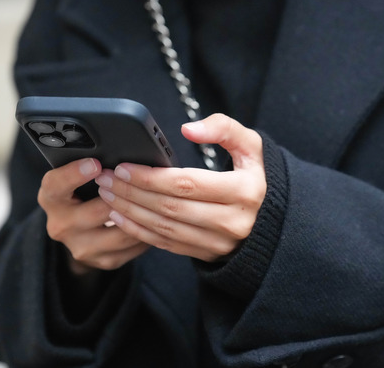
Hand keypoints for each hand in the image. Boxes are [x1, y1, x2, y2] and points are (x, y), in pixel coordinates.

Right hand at [38, 158, 149, 274]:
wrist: (77, 232)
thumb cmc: (80, 194)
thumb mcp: (75, 179)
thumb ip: (91, 169)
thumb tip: (120, 159)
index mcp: (51, 198)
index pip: (56, 185)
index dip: (74, 174)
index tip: (95, 163)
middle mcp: (60, 225)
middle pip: (95, 211)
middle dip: (121, 195)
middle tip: (140, 180)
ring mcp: (81, 247)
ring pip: (120, 233)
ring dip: (139, 215)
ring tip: (154, 199)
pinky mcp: (102, 260)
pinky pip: (131, 247)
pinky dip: (146, 232)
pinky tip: (155, 218)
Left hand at [95, 113, 265, 261]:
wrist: (278, 223)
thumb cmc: (259, 177)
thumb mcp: (253, 147)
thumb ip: (224, 129)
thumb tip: (189, 129)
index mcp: (244, 191)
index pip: (186, 184)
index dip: (150, 177)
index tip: (123, 166)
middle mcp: (232, 221)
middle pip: (170, 207)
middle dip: (132, 192)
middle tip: (105, 178)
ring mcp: (219, 242)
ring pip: (165, 228)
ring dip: (130, 211)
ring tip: (106, 193)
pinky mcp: (207, 254)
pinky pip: (166, 244)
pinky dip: (139, 231)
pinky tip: (120, 216)